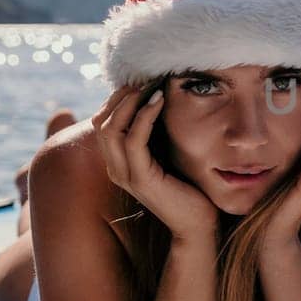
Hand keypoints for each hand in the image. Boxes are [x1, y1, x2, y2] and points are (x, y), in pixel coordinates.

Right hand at [92, 84, 218, 246]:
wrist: (199, 224)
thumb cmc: (189, 187)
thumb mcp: (168, 153)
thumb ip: (157, 133)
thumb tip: (159, 97)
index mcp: (119, 161)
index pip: (104, 121)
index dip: (118, 97)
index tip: (141, 78)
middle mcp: (116, 168)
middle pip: (101, 121)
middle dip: (122, 95)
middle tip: (146, 76)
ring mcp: (125, 175)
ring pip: (111, 128)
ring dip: (131, 101)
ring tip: (152, 84)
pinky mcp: (141, 179)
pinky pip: (134, 140)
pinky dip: (144, 116)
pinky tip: (160, 101)